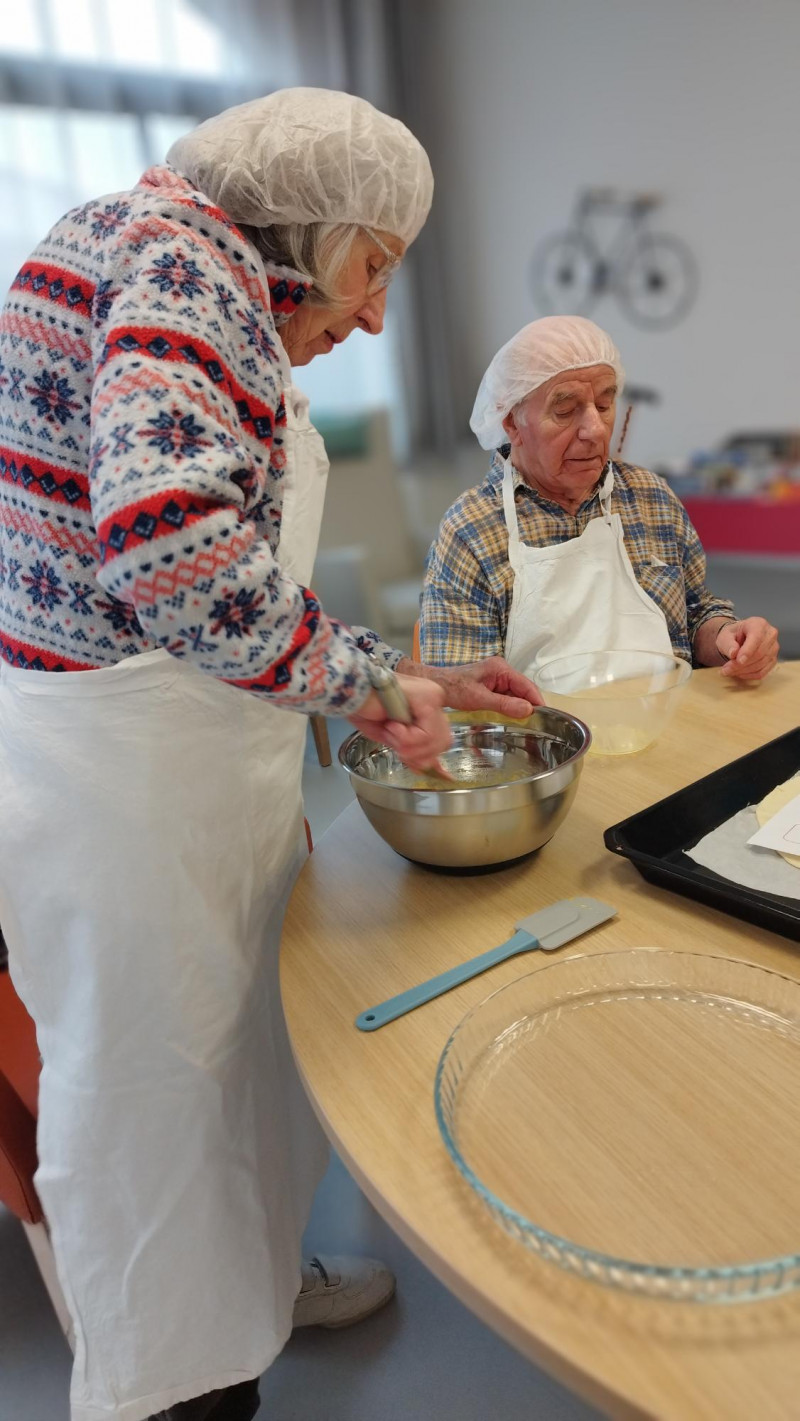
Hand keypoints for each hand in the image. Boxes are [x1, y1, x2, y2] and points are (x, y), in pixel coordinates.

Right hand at [347, 674, 451, 771]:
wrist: (350, 693)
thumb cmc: (365, 710)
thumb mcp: (393, 738)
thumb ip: (412, 751)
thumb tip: (429, 769)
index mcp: (428, 709)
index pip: (442, 740)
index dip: (426, 758)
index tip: (415, 766)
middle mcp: (434, 700)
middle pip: (443, 742)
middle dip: (417, 754)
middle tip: (396, 745)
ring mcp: (433, 697)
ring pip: (436, 740)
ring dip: (407, 745)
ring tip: (390, 730)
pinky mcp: (428, 697)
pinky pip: (426, 734)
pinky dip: (406, 738)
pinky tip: (392, 724)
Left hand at [399, 655, 544, 717]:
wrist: (434, 685)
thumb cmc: (453, 688)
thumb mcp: (479, 698)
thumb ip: (504, 704)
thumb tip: (528, 710)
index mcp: (501, 668)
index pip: (526, 685)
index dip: (537, 700)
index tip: (545, 716)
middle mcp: (501, 671)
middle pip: (522, 690)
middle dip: (528, 706)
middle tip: (536, 725)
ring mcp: (496, 678)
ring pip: (515, 695)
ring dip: (518, 708)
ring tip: (525, 725)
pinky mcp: (491, 686)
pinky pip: (505, 697)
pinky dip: (508, 708)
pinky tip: (510, 719)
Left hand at [716, 617, 778, 680]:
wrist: (739, 638)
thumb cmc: (733, 635)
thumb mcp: (725, 636)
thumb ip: (728, 643)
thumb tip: (733, 653)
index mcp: (759, 624)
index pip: (756, 638)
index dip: (748, 651)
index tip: (738, 660)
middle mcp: (770, 634)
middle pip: (759, 653)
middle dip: (742, 664)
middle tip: (725, 669)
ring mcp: (774, 648)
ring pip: (761, 664)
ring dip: (743, 671)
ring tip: (728, 671)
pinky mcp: (773, 660)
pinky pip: (763, 671)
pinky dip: (749, 675)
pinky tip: (739, 673)